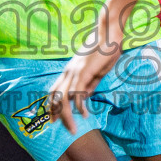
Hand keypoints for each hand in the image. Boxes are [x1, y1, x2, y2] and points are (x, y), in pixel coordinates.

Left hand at [46, 20, 125, 134]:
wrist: (109, 32)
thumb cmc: (105, 48)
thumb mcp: (97, 70)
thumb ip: (90, 84)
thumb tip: (85, 98)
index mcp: (70, 71)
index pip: (54, 90)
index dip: (52, 104)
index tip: (53, 118)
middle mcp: (68, 72)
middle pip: (54, 96)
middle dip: (54, 113)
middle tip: (55, 126)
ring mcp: (74, 72)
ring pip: (63, 98)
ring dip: (66, 115)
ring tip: (72, 128)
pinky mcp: (83, 72)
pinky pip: (77, 92)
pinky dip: (80, 106)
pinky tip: (85, 114)